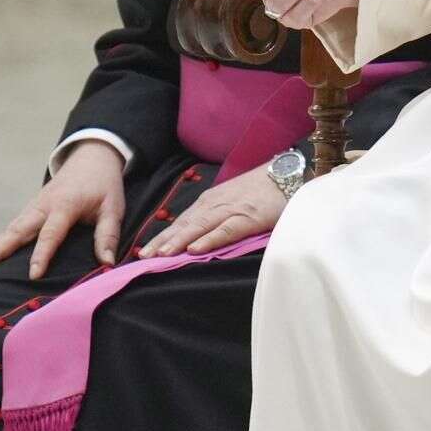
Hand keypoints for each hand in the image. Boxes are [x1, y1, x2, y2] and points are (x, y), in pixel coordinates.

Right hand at [0, 140, 126, 277]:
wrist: (91, 159)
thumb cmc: (104, 185)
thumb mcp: (114, 207)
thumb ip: (108, 234)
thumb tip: (107, 262)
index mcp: (65, 204)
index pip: (51, 233)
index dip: (42, 254)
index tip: (33, 275)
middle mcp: (43, 206)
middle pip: (16, 230)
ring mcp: (33, 207)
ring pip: (10, 229)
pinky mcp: (30, 210)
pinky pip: (12, 228)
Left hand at [141, 164, 286, 256]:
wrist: (289, 173)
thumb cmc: (262, 188)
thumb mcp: (234, 199)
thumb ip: (217, 213)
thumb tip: (197, 234)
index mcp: (211, 201)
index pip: (182, 221)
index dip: (163, 236)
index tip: (144, 251)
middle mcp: (216, 204)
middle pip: (185, 225)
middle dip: (163, 242)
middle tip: (142, 258)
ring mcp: (231, 210)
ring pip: (199, 228)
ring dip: (178, 241)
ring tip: (161, 255)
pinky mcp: (249, 217)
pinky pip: (225, 230)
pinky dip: (209, 239)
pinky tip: (194, 249)